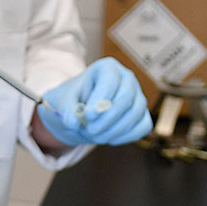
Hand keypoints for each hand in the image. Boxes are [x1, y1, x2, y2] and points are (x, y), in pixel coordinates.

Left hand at [36, 58, 152, 146]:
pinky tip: (108, 138)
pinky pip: (143, 126)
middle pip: (126, 96)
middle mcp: (126, 78)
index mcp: (107, 68)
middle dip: (108, 117)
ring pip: (136, 112)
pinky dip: (126, 136)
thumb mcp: (64, 101)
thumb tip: (73, 121)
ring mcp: (137, 96)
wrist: (82, 113)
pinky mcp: (142, 114)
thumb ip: (67, 109)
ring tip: (95, 135)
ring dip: (115, 129)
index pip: (110, 79)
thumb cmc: (75, 100)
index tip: (89, 115)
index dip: (101, 98)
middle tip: (90, 130)